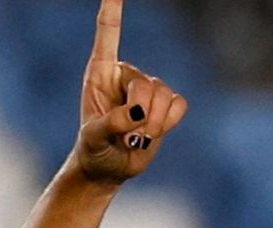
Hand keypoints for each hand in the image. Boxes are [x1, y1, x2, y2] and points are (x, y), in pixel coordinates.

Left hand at [74, 0, 189, 183]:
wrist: (108, 167)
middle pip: (146, 85)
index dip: (113, 10)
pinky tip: (151, 133)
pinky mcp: (166, 103)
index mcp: (100, 73)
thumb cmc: (93, 149)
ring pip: (164, 95)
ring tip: (133, 137)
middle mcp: (125, 75)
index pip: (108, 35)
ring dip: (152, 125)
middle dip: (139, 116)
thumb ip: (111, 124)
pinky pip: (179, 105)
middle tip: (123, 136)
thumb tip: (138, 114)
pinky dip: (168, 124)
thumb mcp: (93, 138)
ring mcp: (148, 88)